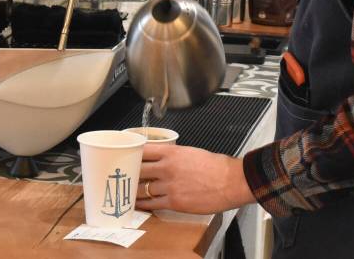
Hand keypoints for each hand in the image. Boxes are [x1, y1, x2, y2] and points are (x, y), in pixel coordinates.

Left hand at [136, 144, 255, 214]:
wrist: (231, 182)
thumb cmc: (216, 167)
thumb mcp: (192, 153)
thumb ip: (174, 156)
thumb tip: (162, 160)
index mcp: (173, 152)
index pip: (144, 150)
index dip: (132, 153)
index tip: (126, 155)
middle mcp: (168, 168)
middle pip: (139, 169)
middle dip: (130, 172)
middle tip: (123, 174)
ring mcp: (170, 186)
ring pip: (143, 188)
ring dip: (135, 190)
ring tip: (127, 191)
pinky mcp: (174, 202)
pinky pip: (151, 204)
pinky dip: (142, 204)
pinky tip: (137, 204)